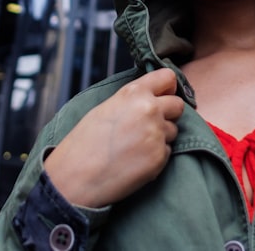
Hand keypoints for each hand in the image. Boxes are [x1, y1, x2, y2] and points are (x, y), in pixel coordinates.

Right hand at [44, 67, 184, 207]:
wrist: (76, 177)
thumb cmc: (85, 143)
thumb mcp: (106, 108)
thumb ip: (133, 100)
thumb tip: (152, 97)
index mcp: (134, 93)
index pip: (168, 78)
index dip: (167, 88)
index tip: (163, 96)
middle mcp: (150, 109)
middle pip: (178, 105)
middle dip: (168, 114)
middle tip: (149, 125)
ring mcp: (157, 133)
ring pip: (174, 130)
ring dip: (161, 136)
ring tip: (135, 146)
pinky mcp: (160, 157)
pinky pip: (168, 151)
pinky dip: (156, 156)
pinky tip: (135, 160)